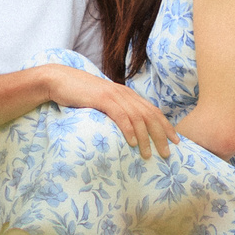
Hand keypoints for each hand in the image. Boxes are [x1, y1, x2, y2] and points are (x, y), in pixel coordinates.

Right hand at [39, 63, 177, 159]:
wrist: (59, 80)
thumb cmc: (79, 95)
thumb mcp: (102, 102)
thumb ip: (115, 111)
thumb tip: (126, 130)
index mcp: (127, 94)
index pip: (153, 110)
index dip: (166, 125)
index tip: (175, 141)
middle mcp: (124, 93)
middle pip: (150, 115)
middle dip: (161, 135)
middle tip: (167, 153)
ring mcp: (114, 95)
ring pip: (137, 117)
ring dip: (145, 137)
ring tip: (149, 154)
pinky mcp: (102, 99)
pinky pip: (120, 115)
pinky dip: (129, 129)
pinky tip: (133, 143)